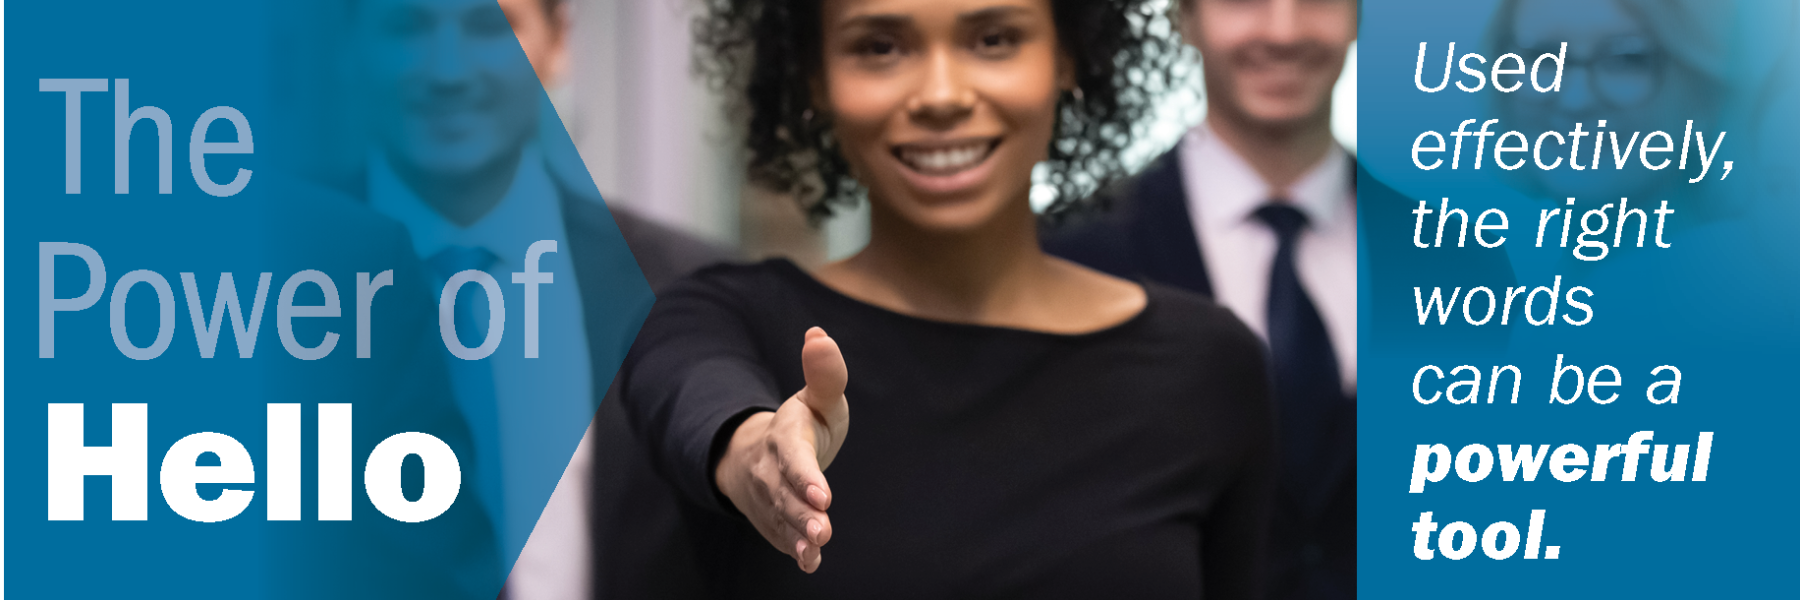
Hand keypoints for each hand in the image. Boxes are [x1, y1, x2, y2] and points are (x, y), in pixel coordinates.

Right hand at [714, 327, 850, 572]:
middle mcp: (772, 469)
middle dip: (801, 512)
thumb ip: (825, 374)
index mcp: (785, 437)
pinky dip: (795, 551)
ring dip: (798, 535)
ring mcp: (769, 497)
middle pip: (784, 493)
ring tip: (817, 548)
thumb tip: (819, 335)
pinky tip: (811, 563)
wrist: (760, 452)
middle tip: (823, 529)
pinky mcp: (773, 519)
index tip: (823, 495)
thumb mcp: (816, 398)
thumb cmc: (802, 423)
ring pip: (781, 518)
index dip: (805, 476)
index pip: (793, 457)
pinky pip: (781, 536)